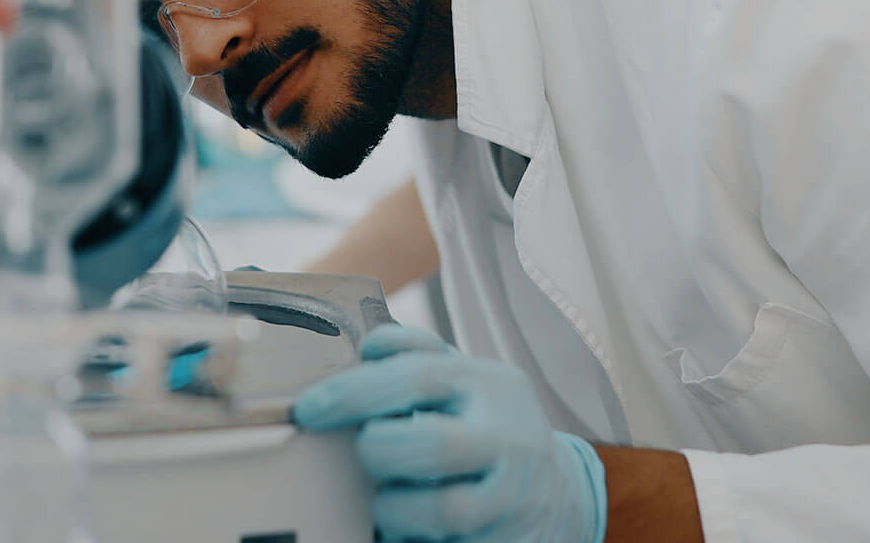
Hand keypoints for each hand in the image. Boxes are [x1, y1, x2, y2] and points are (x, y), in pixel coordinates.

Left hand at [292, 325, 606, 542]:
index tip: (310, 408)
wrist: (559, 496)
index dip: (354, 391)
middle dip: (378, 449)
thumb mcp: (468, 379)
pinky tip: (408, 527)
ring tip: (391, 499)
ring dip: (393, 506)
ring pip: (439, 508)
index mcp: (489, 386)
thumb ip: (420, 355)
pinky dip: (409, 537)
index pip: (417, 377)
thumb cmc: (490, 429)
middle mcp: (506, 441)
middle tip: (369, 452)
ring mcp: (510, 499)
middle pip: (428, 445)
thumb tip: (368, 346)